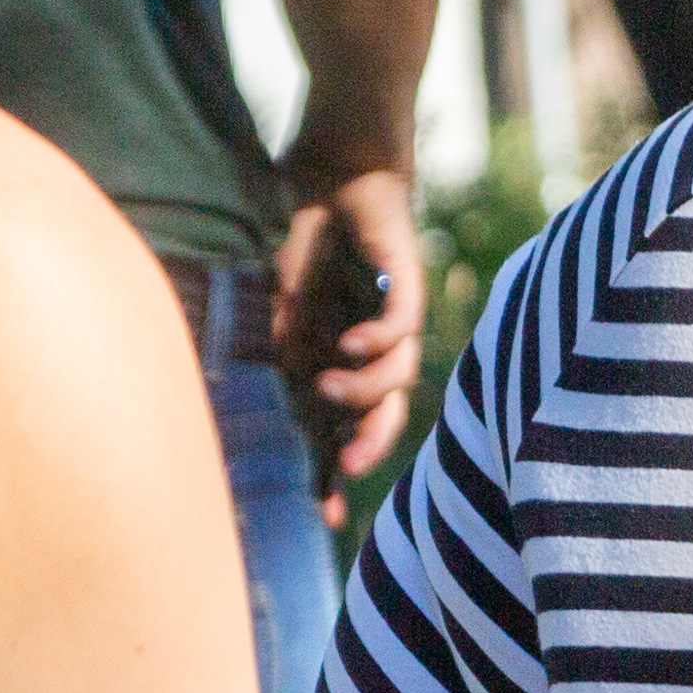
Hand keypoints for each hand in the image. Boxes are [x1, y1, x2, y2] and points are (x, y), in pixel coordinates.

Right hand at [270, 164, 429, 523]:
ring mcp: (397, 318)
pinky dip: (378, 342)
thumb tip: (286, 377)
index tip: (324, 515)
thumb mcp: (290, 306)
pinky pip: (402, 327)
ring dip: (364, 391)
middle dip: (372, 444)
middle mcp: (382, 346)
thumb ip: (290, 344)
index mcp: (352, 358)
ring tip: (328, 385)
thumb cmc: (314, 244)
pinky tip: (350, 344)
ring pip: (400, 376)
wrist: (338, 177)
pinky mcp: (406, 284)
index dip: (339, 468)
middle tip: (347, 468)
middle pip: (391, 412)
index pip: (352, 424)